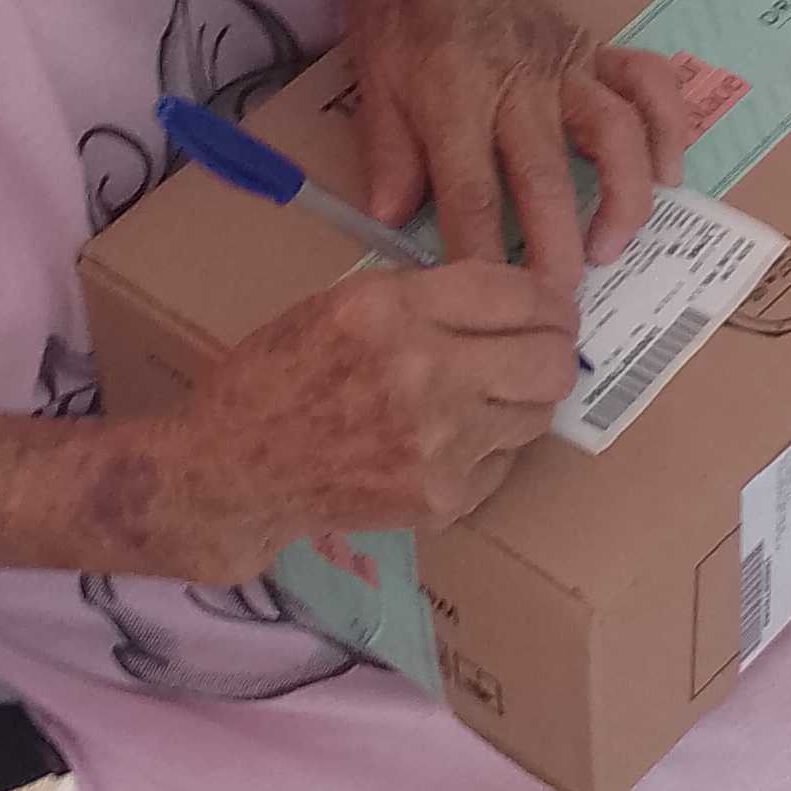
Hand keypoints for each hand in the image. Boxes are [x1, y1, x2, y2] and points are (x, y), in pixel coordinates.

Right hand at [157, 262, 581, 585]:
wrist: (233, 470)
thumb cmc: (276, 375)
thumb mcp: (340, 303)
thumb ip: (424, 295)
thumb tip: (513, 297)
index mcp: (392, 308)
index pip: (518, 293)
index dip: (551, 299)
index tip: (556, 306)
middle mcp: (423, 371)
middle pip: (551, 359)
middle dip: (557, 350)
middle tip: (543, 350)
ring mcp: (437, 442)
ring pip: (538, 414)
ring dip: (521, 401)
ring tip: (486, 396)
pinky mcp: (441, 497)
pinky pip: (503, 463)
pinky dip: (485, 450)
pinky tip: (443, 442)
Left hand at [348, 0, 690, 303]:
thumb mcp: (371, 71)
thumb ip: (388, 149)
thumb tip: (392, 223)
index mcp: (452, 96)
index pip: (471, 194)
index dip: (481, 256)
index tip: (488, 304)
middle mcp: (516, 86)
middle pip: (545, 181)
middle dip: (555, 253)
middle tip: (559, 309)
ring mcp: (564, 66)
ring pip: (613, 135)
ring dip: (621, 198)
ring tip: (612, 249)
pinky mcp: (593, 48)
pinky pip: (646, 85)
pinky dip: (668, 127)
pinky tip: (669, 174)